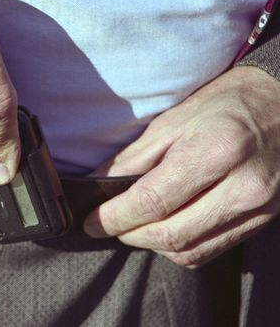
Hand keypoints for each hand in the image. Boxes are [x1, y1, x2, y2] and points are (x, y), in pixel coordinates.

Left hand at [83, 66, 279, 266]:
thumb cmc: (228, 103)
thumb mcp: (175, 118)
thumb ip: (136, 157)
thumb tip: (99, 184)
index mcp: (215, 151)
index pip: (153, 201)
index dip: (115, 217)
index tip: (92, 222)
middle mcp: (242, 186)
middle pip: (170, 234)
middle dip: (129, 234)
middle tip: (107, 225)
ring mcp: (258, 209)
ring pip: (189, 250)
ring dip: (152, 244)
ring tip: (134, 226)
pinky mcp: (264, 220)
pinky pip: (211, 250)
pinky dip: (179, 248)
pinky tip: (164, 230)